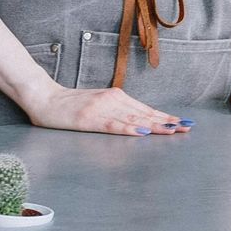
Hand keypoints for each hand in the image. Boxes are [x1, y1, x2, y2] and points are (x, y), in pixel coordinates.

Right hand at [24, 83, 193, 136]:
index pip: (144, 109)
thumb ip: (116, 110)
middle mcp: (112, 100)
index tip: (182, 122)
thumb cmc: (69, 103)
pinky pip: (113, 125)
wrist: (44, 97)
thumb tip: (137, 121)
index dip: (164, 116)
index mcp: (115, 96)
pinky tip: (141, 133)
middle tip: (187, 127)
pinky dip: (129, 130)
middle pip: (144, 114)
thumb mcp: (97, 103)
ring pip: (133, 119)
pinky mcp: (89, 119)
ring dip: (154, 126)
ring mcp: (101, 109)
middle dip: (166, 122)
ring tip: (172, 130)